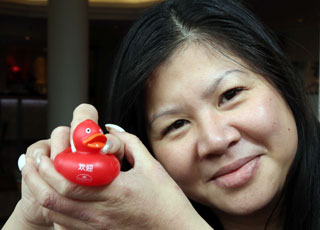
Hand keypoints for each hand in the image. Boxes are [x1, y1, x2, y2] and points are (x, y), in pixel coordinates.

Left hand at [32, 104, 211, 228]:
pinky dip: (55, 211)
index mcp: (115, 191)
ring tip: (37, 177)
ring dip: (42, 193)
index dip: (51, 167)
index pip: (71, 181)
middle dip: (37, 178)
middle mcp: (101, 212)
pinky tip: (56, 199)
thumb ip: (129, 143)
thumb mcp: (151, 166)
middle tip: (33, 162)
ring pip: (56, 214)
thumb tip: (110, 130)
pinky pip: (65, 226)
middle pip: (55, 198)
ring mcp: (97, 227)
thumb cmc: (166, 201)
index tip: (45, 153)